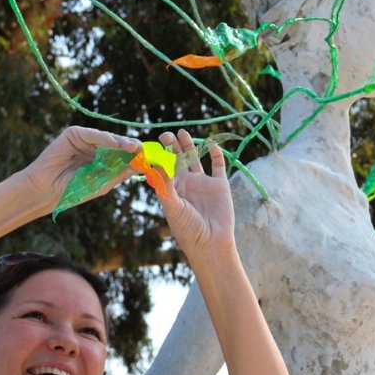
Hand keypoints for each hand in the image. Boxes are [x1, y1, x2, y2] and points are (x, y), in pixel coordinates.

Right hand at [21, 126, 140, 209]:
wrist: (48, 191)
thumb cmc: (74, 190)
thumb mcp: (103, 182)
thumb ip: (120, 172)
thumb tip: (142, 164)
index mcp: (102, 160)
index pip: (123, 155)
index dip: (136, 156)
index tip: (151, 159)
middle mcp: (94, 148)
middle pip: (118, 145)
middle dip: (132, 148)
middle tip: (145, 151)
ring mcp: (84, 140)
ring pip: (108, 139)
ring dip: (122, 143)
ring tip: (135, 148)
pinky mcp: (74, 134)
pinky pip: (93, 134)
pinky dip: (106, 139)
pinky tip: (116, 144)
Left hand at [157, 129, 234, 256]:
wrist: (211, 243)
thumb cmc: (187, 229)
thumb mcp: (172, 206)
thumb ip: (166, 185)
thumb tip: (157, 163)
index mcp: (173, 189)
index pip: (164, 167)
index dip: (160, 155)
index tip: (154, 144)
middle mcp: (187, 184)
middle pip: (178, 159)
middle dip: (173, 146)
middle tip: (166, 134)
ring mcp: (203, 183)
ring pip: (196, 159)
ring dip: (190, 146)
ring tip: (183, 132)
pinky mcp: (220, 185)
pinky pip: (218, 166)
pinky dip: (216, 154)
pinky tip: (211, 144)